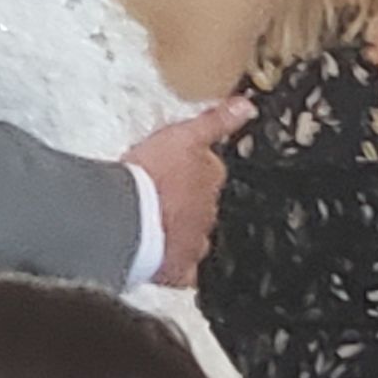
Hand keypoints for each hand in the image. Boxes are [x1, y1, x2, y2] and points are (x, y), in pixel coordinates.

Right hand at [125, 95, 253, 287]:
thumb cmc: (151, 174)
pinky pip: (183, 271)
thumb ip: (216, 121)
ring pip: (194, 236)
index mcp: (210, 177)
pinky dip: (175, 266)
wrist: (130, 215)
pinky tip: (163, 262)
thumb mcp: (184, 133)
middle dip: (186, 201)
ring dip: (179, 231)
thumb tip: (247, 106)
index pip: (210, 170)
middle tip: (158, 196)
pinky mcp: (178, 268)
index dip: (190, 169)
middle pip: (201, 204)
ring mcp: (195, 241)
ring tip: (154, 226)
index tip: (173, 168)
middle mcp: (208, 211)